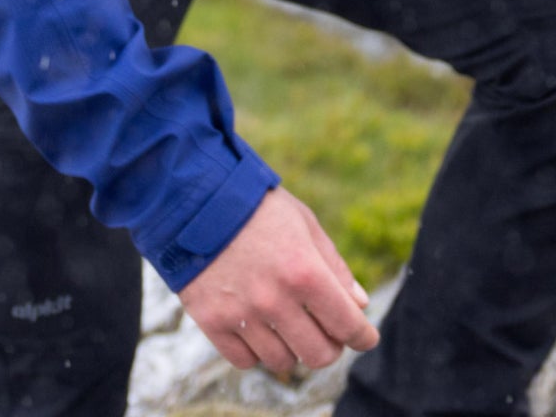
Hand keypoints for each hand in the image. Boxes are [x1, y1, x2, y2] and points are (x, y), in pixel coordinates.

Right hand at [178, 187, 378, 377]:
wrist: (191, 193)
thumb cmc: (254, 204)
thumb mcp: (302, 222)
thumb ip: (334, 265)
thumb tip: (359, 304)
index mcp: (304, 270)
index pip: (348, 326)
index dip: (363, 335)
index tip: (364, 335)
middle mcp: (274, 299)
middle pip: (319, 354)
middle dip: (330, 345)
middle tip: (323, 329)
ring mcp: (241, 313)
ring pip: (283, 362)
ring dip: (291, 347)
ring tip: (285, 323)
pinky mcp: (211, 320)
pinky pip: (245, 360)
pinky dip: (256, 350)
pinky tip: (256, 326)